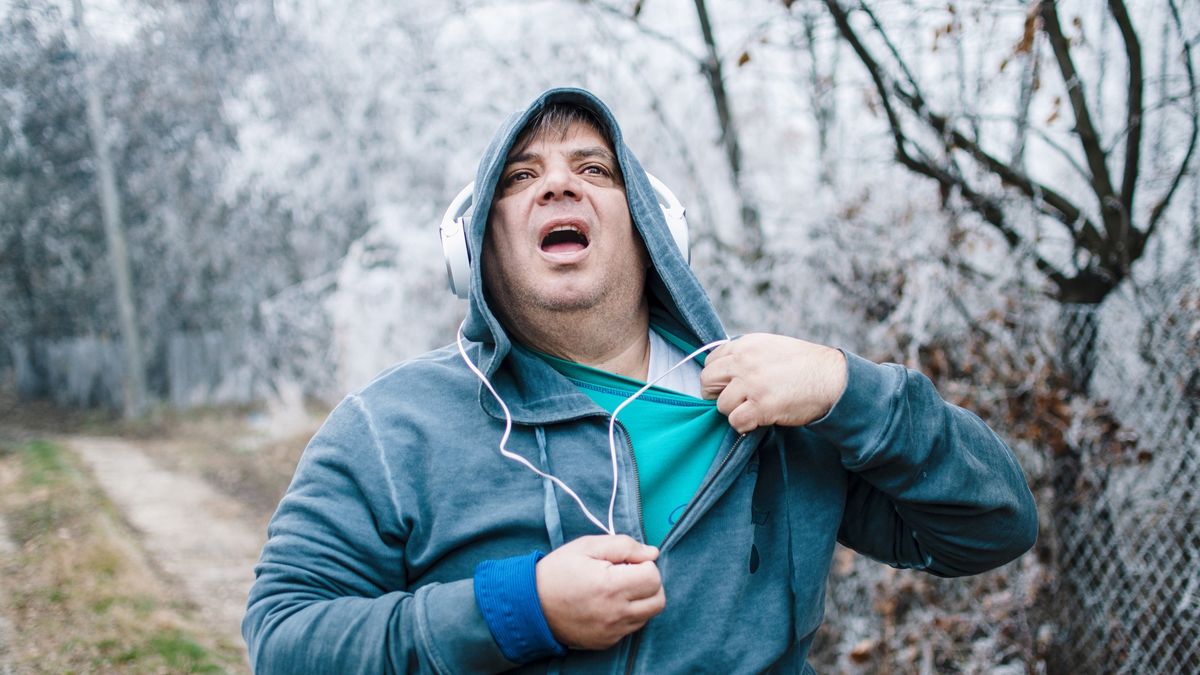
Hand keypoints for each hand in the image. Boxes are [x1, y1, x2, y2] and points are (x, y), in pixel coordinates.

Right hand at [536, 535, 665, 649]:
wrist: (531, 605)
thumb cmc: (558, 571)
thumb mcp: (587, 546)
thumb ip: (624, 546)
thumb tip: (652, 553)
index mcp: (611, 586)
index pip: (653, 577)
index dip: (644, 564)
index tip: (627, 561)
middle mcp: (615, 613)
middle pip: (658, 599)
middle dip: (649, 582)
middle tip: (628, 574)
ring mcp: (612, 631)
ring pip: (648, 615)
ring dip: (641, 599)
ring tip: (618, 588)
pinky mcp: (607, 641)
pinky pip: (632, 627)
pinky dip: (629, 613)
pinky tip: (609, 603)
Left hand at [700, 333, 846, 432]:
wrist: (832, 378)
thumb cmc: (805, 365)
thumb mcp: (771, 347)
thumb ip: (747, 355)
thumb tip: (725, 371)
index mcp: (746, 344)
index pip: (710, 361)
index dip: (716, 377)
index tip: (727, 386)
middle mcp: (745, 361)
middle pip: (707, 381)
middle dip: (716, 395)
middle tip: (734, 402)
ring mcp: (752, 383)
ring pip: (721, 405)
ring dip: (735, 411)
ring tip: (754, 410)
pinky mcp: (761, 406)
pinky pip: (735, 421)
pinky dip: (744, 426)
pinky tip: (757, 421)